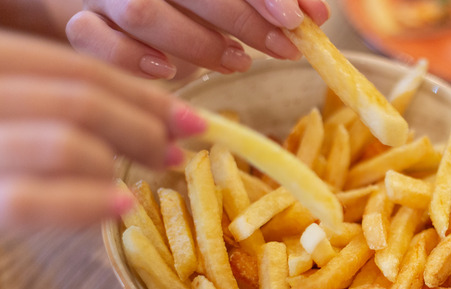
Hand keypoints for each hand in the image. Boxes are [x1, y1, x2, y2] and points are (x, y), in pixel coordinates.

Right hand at [0, 30, 204, 229]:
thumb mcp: (17, 103)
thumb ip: (62, 99)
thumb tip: (154, 118)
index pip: (80, 70)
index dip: (146, 96)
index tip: (193, 119)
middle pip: (83, 100)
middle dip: (145, 126)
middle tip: (177, 151)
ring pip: (67, 142)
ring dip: (122, 160)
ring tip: (148, 174)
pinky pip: (32, 201)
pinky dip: (85, 204)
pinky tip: (118, 206)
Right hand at [66, 0, 329, 78]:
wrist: (137, 16)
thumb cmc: (199, 8)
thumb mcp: (236, 0)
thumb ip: (275, 1)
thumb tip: (316, 18)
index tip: (295, 19)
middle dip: (240, 19)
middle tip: (282, 46)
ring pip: (141, 10)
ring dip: (197, 41)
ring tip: (238, 62)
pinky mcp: (86, 25)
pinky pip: (92, 38)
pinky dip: (130, 56)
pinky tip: (167, 71)